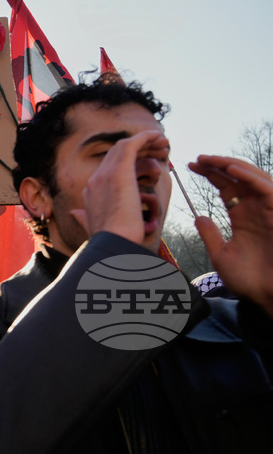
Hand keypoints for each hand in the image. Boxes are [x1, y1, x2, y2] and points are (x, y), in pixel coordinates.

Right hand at [72, 131, 169, 245]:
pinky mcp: (119, 171)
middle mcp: (95, 179)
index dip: (129, 160)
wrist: (113, 243)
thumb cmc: (110, 240)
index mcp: (90, 190)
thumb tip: (74, 213)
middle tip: (158, 151)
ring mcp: (105, 174)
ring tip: (162, 144)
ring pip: (124, 146)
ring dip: (144, 142)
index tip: (148, 163)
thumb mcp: (93, 226)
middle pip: (116, 153)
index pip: (109, 166)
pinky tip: (159, 137)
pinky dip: (145, 137)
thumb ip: (83, 217)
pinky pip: (132, 144)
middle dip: (138, 149)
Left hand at [190, 155, 272, 315]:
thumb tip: (197, 217)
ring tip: (211, 160)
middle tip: (197, 158)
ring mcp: (269, 209)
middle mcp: (256, 208)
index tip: (190, 166)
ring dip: (232, 165)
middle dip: (218, 165)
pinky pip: (267, 188)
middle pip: (238, 177)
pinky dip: (250, 177)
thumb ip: (210, 235)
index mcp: (242, 216)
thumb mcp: (221, 255)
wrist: (270, 294)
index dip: (210, 174)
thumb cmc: (250, 280)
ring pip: (252, 177)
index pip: (226, 186)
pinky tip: (232, 170)